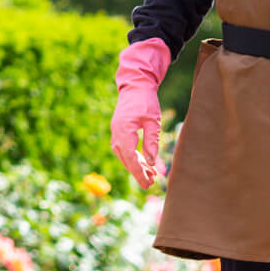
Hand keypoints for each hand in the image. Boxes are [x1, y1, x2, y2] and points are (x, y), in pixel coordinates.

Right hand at [111, 38, 171, 188]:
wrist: (135, 85)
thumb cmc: (146, 101)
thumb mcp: (153, 121)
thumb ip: (151, 142)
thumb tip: (151, 162)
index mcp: (123, 130)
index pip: (130, 157)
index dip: (139, 172)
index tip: (148, 182)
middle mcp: (116, 133)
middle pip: (126, 159)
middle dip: (138, 173)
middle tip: (151, 185)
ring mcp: (116, 133)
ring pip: (124, 156)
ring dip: (136, 167)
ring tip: (151, 177)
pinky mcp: (119, 132)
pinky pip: (125, 150)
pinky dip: (134, 158)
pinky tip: (144, 164)